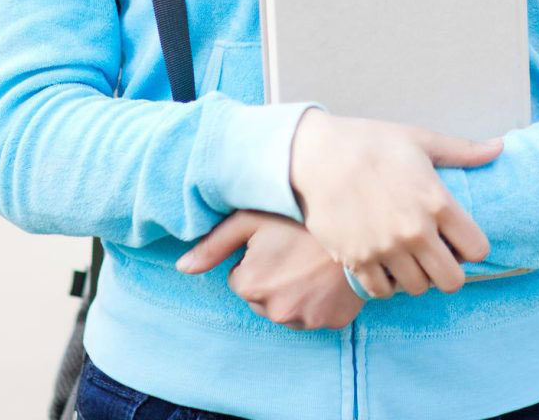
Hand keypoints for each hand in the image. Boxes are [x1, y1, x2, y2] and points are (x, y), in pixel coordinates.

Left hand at [176, 210, 364, 330]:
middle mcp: (274, 310)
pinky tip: (325, 277)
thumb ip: (213, 244)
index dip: (255, 259)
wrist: (356, 222)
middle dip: (271, 278)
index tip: (274, 242)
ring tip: (310, 261)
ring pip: (286, 309)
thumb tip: (181, 268)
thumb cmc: (299, 215)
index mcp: (249, 285)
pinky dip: (316, 301)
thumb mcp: (251, 219)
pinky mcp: (330, 324)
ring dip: (292, 291)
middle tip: (293, 251)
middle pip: (260, 297)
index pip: (239, 278)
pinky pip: (313, 315)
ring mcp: (304, 320)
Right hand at [288, 109, 501, 298]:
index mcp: (436, 201)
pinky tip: (384, 262)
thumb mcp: (419, 140)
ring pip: (419, 289)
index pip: (478, 249)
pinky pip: (383, 292)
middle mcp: (414, 231)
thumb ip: (461, 150)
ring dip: (417, 277)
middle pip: (453, 281)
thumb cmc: (370, 143)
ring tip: (408, 256)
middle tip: (436, 255)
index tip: (458, 238)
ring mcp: (385, 249)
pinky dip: (386, 283)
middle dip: (449, 270)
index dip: (472, 246)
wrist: (315, 155)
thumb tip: (499, 147)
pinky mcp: (357, 260)